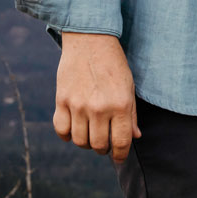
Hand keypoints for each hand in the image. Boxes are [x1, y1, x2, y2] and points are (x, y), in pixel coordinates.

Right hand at [53, 32, 139, 162]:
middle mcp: (99, 108)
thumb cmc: (114, 64)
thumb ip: (131, 114)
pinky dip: (67, 135)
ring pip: (80, 141)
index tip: (118, 157)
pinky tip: (74, 130)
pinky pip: (61, 130)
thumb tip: (135, 137)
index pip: (120, 142)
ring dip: (86, 144)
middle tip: (104, 143)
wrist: (90, 40)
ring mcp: (78, 105)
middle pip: (98, 145)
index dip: (120, 154)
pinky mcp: (62, 100)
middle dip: (103, 149)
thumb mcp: (129, 87)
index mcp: (121, 105)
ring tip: (91, 136)